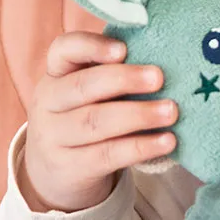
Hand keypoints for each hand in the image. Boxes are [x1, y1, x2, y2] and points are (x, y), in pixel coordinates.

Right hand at [19, 31, 177, 211]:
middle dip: (124, 79)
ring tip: (171, 112)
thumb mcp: (91, 94)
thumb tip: (167, 63)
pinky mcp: (70, 168)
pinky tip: (167, 141)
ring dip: (138, 115)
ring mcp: (54, 137)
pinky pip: (107, 155)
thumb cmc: (87, 118)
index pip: (64, 50)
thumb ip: (116, 75)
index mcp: (56, 74)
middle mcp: (48, 102)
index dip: (92, 46)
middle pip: (83, 86)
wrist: (58, 173)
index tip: (124, 49)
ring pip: (95, 122)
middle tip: (159, 78)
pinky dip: (140, 147)